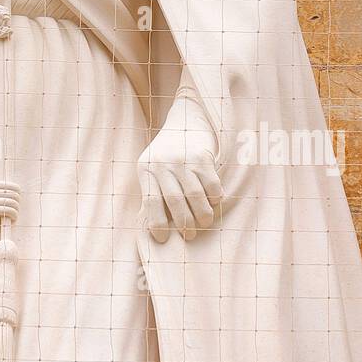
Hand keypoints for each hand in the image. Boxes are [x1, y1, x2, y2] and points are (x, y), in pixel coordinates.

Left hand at [138, 124, 222, 242]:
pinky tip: (214, 202)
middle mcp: (163, 163)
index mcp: (146, 169)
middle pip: (175, 200)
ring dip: (202, 214)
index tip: (163, 239)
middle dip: (184, 223)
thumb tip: (159, 228)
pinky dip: (215, 197)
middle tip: (190, 235)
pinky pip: (211, 183)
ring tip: (205, 222)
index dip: (157, 223)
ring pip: (195, 194)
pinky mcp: (202, 155)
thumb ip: (153, 192)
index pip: (151, 201)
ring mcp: (183, 158)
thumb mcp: (151, 168)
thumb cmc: (165, 155)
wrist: (183, 122)